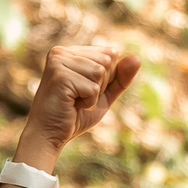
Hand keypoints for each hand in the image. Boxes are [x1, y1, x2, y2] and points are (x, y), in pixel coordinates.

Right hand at [14, 45, 140, 169]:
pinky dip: (88, 102)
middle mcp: (63, 51)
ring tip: (74, 101)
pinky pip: (92, 87)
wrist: (51, 136)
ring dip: (93, 95)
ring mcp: (59, 61)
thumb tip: (137, 58)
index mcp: (72, 52)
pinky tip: (71, 105)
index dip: (105, 80)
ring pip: (100, 72)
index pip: (110, 54)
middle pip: (107, 61)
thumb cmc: (74, 116)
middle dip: (100, 86)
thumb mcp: (103, 96)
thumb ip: (120, 78)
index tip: (84, 91)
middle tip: (79, 98)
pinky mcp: (60, 75)